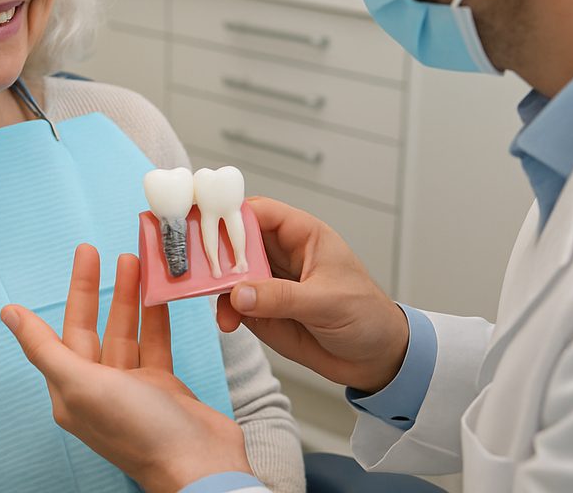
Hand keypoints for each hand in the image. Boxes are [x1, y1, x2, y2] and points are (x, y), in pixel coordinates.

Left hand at [1, 244, 251, 492]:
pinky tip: (160, 293)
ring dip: (130, 298)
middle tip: (106, 250)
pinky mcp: (162, 387)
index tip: (83, 255)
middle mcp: (98, 389)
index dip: (74, 292)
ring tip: (137, 260)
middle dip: (99, 289)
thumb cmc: (138, 429)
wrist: (199, 464)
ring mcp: (132, 388)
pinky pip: (155, 343)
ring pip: (126, 332)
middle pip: (95, 328)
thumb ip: (44, 347)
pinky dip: (156, 318)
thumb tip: (9, 314)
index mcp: (71, 392)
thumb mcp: (82, 385)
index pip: (65, 332)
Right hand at [217, 197, 408, 392]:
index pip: (260, 213)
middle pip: (237, 239)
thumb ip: (281, 298)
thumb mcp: (328, 302)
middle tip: (195, 264)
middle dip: (214, 250)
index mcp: (303, 236)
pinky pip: (233, 303)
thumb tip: (239, 294)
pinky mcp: (263, 310)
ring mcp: (269, 283)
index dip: (232, 214)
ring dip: (215, 284)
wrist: (376, 360)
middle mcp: (282, 255)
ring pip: (230, 272)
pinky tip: (227, 322)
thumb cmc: (367, 316)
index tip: (205, 223)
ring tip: (210, 298)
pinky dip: (224, 310)